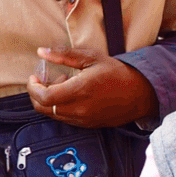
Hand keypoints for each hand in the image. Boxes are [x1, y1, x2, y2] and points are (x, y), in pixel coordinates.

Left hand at [28, 47, 157, 128]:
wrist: (141, 93)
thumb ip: (64, 56)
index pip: (44, 96)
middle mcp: (80, 108)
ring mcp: (84, 119)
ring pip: (53, 115)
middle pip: (43, 108)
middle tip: (44, 81)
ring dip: (49, 101)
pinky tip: (71, 96)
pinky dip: (60, 108)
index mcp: (80, 89)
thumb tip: (41, 52)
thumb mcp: (92, 58)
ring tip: (61, 86)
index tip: (34, 77)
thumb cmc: (118, 73)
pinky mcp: (89, 124)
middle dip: (37, 94)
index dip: (33, 87)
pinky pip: (66, 119)